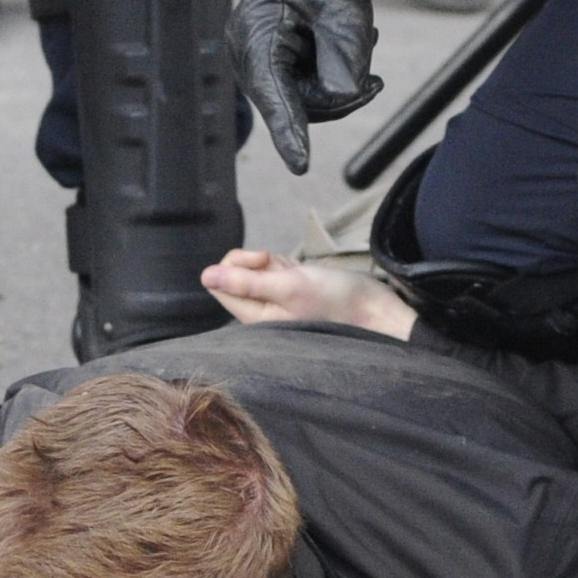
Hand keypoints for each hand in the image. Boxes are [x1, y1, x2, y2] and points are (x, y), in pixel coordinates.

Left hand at [202, 247, 416, 336]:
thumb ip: (245, 282)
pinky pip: (272, 269)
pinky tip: (301, 272)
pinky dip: (284, 264)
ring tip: (296, 272)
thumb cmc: (334, 299)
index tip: (262, 263)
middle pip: (233, 274)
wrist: (372, 305)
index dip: (235, 266)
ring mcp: (274, 298)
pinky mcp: (288, 289)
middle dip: (255, 262)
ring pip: (253, 269)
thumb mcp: (288, 286)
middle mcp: (260, 309)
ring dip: (272, 262)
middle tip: (277, 266)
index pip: (219, 285)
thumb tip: (204, 275)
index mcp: (255, 316)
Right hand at [227, 0, 386, 174]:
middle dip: (339, 97)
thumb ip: (344, 54)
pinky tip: (355, 49)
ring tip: (366, 47)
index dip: (288, 130)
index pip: (272, 91)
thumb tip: (343, 96)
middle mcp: (250, 52)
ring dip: (341, 86)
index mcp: (256, 33)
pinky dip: (336, 78)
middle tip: (375, 81)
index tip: (301, 165)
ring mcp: (261, 60)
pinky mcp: (276, 64)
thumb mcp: (345, 9)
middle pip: (294, 103)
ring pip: (305, 101)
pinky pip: (307, 89)